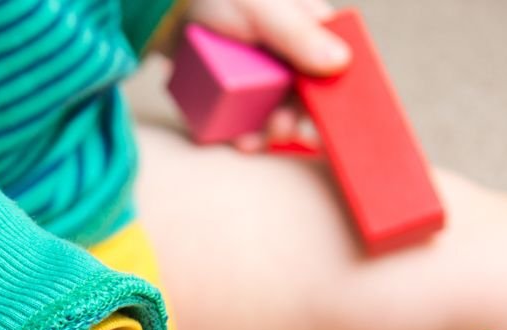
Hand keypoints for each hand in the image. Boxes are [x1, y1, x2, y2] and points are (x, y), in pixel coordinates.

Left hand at [183, 0, 346, 153]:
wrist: (166, 9)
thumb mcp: (263, 8)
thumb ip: (298, 35)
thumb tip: (341, 63)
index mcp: (306, 29)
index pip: (335, 65)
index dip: (337, 94)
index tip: (333, 119)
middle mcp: (288, 54)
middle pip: (306, 97)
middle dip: (297, 119)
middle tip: (282, 130)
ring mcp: (262, 75)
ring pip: (278, 112)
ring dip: (271, 131)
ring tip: (255, 140)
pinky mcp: (237, 92)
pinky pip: (248, 118)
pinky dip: (248, 133)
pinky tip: (242, 140)